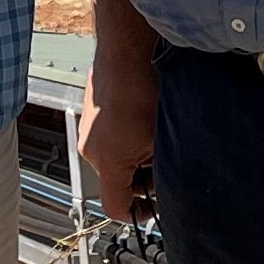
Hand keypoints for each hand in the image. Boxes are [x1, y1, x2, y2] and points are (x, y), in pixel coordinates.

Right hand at [74, 0, 158, 220]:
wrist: (126, 50)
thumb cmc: (145, 90)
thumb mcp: (162, 138)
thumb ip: (163, 167)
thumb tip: (176, 182)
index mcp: (107, 162)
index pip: (116, 208)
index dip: (139, 213)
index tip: (156, 206)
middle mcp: (90, 149)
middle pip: (116, 182)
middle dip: (142, 178)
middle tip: (165, 163)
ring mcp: (87, 129)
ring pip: (114, 159)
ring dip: (136, 155)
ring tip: (157, 136)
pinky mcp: (90, 113)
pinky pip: (108, 138)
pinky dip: (127, 138)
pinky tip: (145, 119)